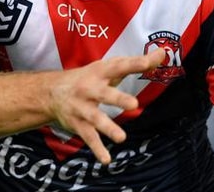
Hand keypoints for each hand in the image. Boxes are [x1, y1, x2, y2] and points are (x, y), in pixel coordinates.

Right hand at [47, 48, 165, 163]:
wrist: (51, 92)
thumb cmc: (88, 78)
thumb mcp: (108, 67)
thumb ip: (135, 63)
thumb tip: (162, 53)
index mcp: (101, 71)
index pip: (120, 66)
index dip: (135, 63)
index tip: (150, 61)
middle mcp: (90, 88)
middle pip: (105, 94)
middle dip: (118, 99)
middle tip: (134, 104)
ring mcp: (83, 107)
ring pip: (96, 118)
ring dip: (108, 128)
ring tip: (121, 137)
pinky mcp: (78, 124)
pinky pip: (89, 137)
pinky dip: (97, 149)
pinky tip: (106, 159)